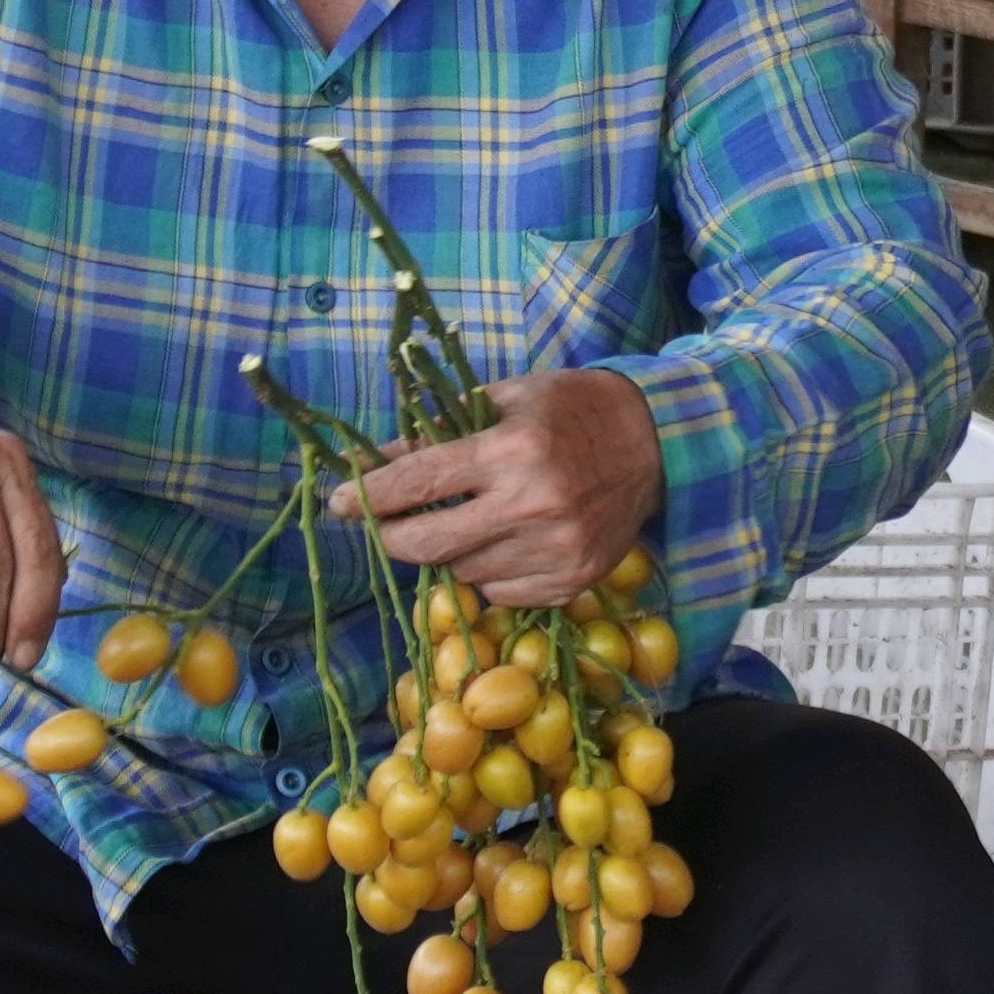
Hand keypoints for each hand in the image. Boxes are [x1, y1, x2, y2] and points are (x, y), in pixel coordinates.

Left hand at [346, 366, 663, 609]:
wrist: (656, 440)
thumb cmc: (571, 409)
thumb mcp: (503, 400)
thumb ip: (437, 434)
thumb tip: (371, 464)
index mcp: (511, 449)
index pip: (417, 484)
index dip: (368, 496)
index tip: (337, 502)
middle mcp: (532, 505)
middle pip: (429, 545)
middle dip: (392, 538)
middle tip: (383, 527)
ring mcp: (555, 550)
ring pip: (464, 573)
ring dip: (450, 552)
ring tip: (467, 522)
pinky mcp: (573, 579)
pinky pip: (503, 593)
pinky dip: (490, 572)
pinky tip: (505, 542)